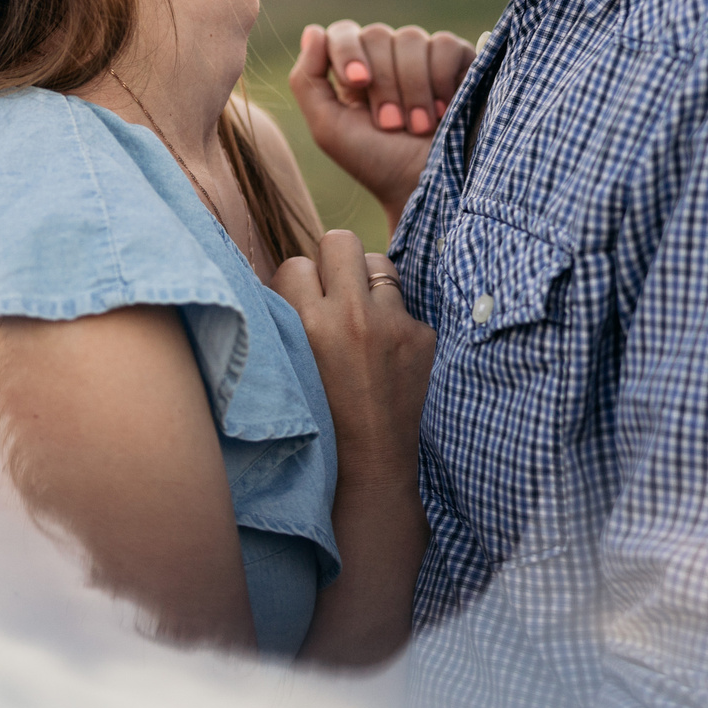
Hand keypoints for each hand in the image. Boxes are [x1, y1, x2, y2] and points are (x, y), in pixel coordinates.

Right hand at [273, 231, 435, 489]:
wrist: (369, 466)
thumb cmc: (318, 418)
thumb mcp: (288, 364)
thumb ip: (286, 319)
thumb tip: (290, 279)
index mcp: (306, 323)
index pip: (296, 264)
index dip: (299, 284)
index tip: (302, 306)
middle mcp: (351, 315)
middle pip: (340, 241)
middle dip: (335, 261)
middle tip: (335, 292)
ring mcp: (392, 324)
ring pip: (379, 264)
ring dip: (369, 283)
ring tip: (364, 319)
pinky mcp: (421, 336)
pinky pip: (404, 306)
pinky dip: (396, 323)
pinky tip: (388, 356)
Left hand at [288, 20, 474, 221]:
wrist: (428, 188)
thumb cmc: (376, 162)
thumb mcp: (328, 128)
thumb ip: (307, 80)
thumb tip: (313, 31)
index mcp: (353, 69)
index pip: (343, 32)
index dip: (348, 51)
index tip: (359, 82)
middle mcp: (387, 57)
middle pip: (377, 35)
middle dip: (384, 85)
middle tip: (391, 125)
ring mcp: (424, 57)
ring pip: (412, 38)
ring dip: (413, 89)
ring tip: (419, 127)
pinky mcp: (460, 62)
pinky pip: (446, 45)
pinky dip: (442, 79)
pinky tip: (444, 110)